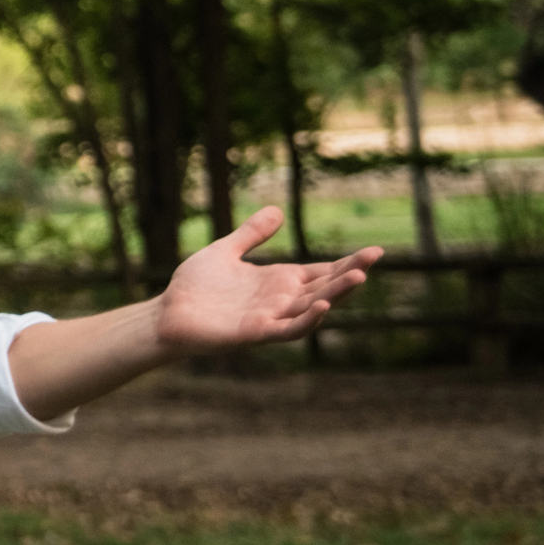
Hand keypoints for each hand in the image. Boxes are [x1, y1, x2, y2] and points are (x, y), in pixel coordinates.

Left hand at [156, 206, 381, 352]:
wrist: (167, 313)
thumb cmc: (195, 287)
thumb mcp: (226, 251)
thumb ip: (251, 234)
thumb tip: (278, 211)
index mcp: (277, 281)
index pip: (321, 272)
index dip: (348, 263)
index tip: (376, 251)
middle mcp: (280, 300)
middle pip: (324, 287)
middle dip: (350, 274)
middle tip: (374, 258)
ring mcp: (270, 318)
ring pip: (312, 307)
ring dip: (336, 295)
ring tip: (359, 278)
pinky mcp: (255, 333)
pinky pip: (288, 329)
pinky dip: (307, 319)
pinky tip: (320, 305)